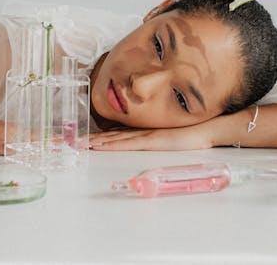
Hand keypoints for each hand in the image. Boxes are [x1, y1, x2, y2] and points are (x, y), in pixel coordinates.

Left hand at [89, 124, 212, 150]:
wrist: (204, 129)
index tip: (83, 139)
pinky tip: (98, 146)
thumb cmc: (189, 134)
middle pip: (110, 135)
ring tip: (78, 144)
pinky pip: (126, 143)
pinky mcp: (150, 140)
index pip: (115, 134)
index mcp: (142, 132)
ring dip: (95, 142)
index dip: (99, 136)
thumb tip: (146, 143)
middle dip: (90, 139)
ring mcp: (144, 135)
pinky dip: (110, 144)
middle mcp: (140, 132)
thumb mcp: (168, 138)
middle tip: (72, 141)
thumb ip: (156, 138)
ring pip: (114, 139)